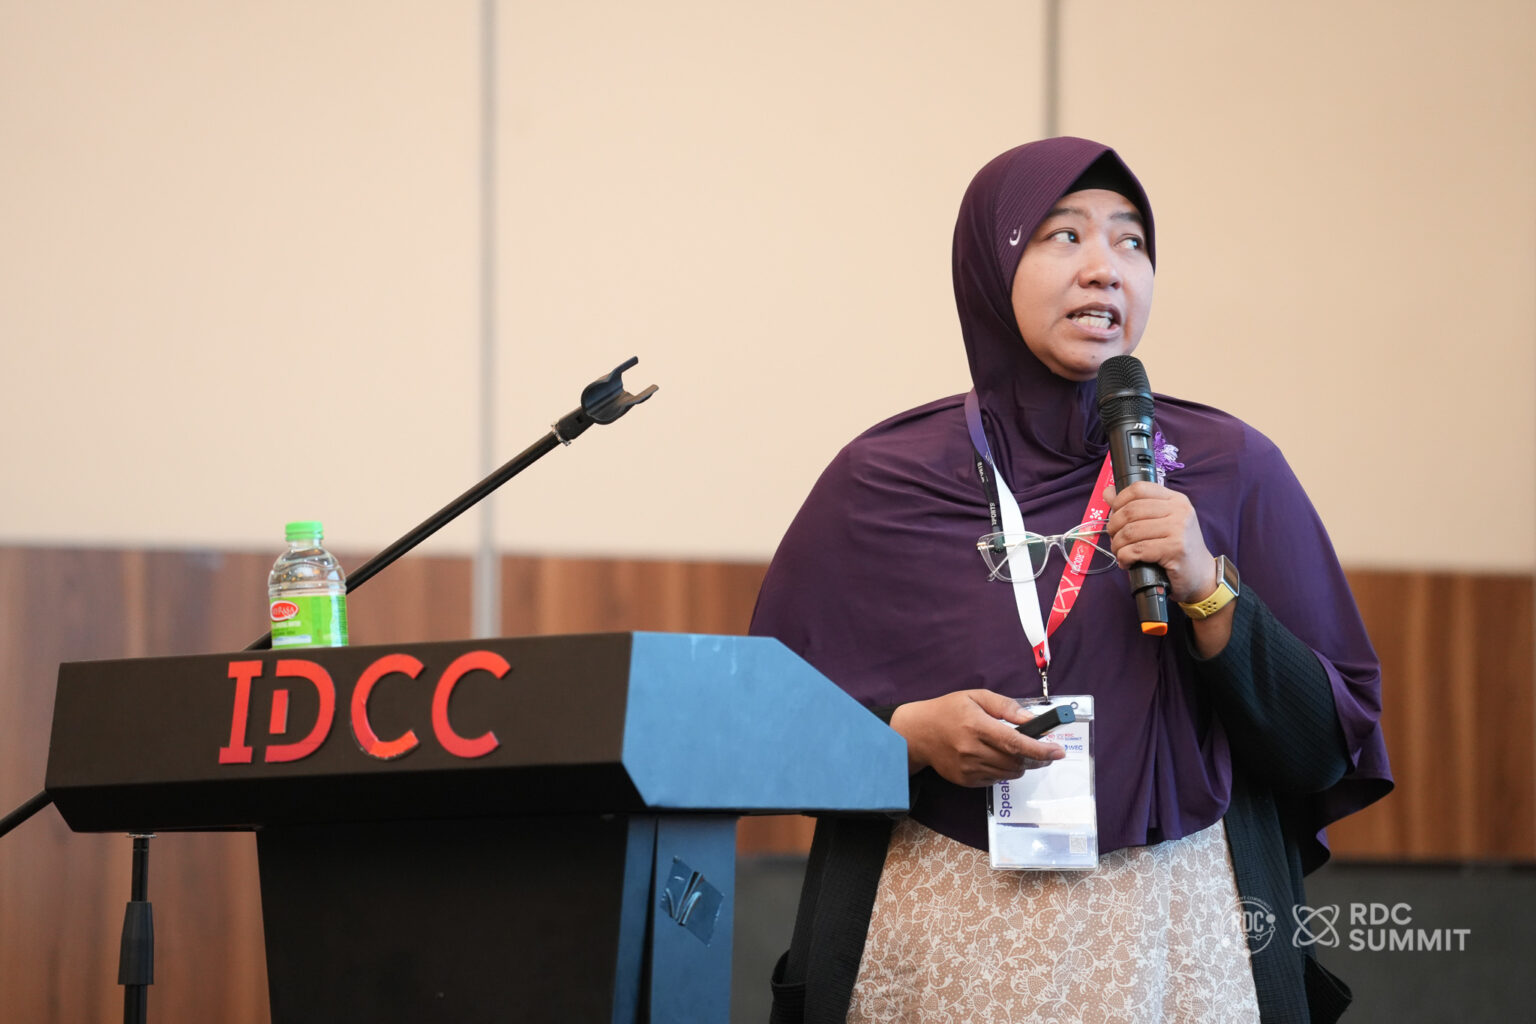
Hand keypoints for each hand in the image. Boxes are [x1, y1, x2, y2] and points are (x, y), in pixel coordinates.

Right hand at [889, 690, 1064, 786]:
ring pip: (1009, 774)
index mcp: (976, 725)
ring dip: (1021, 765)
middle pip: (1016, 762)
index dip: (1040, 749)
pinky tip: (995, 757)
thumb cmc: (948, 710)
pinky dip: (1003, 771)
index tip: (1058, 751)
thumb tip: (1031, 720)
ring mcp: (968, 768)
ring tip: (1018, 752)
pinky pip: (995, 780)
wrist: (918, 733)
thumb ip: (1005, 707)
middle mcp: (972, 750)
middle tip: (1046, 752)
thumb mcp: (976, 697)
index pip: (1015, 743)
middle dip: (1037, 759)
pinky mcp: (965, 781)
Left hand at [1102, 481, 1217, 604]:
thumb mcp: (1160, 522)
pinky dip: (1124, 558)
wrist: (1201, 575)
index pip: (1139, 488)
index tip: (1114, 515)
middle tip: (1114, 539)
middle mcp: (1180, 511)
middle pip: (1131, 510)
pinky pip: (1137, 550)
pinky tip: (1127, 563)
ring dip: (1117, 545)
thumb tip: (1108, 492)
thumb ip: (1135, 506)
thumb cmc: (1176, 549)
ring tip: (1119, 553)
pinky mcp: (1175, 549)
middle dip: (1114, 527)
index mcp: (1176, 499)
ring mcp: (1179, 529)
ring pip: (1131, 531)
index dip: (1119, 501)